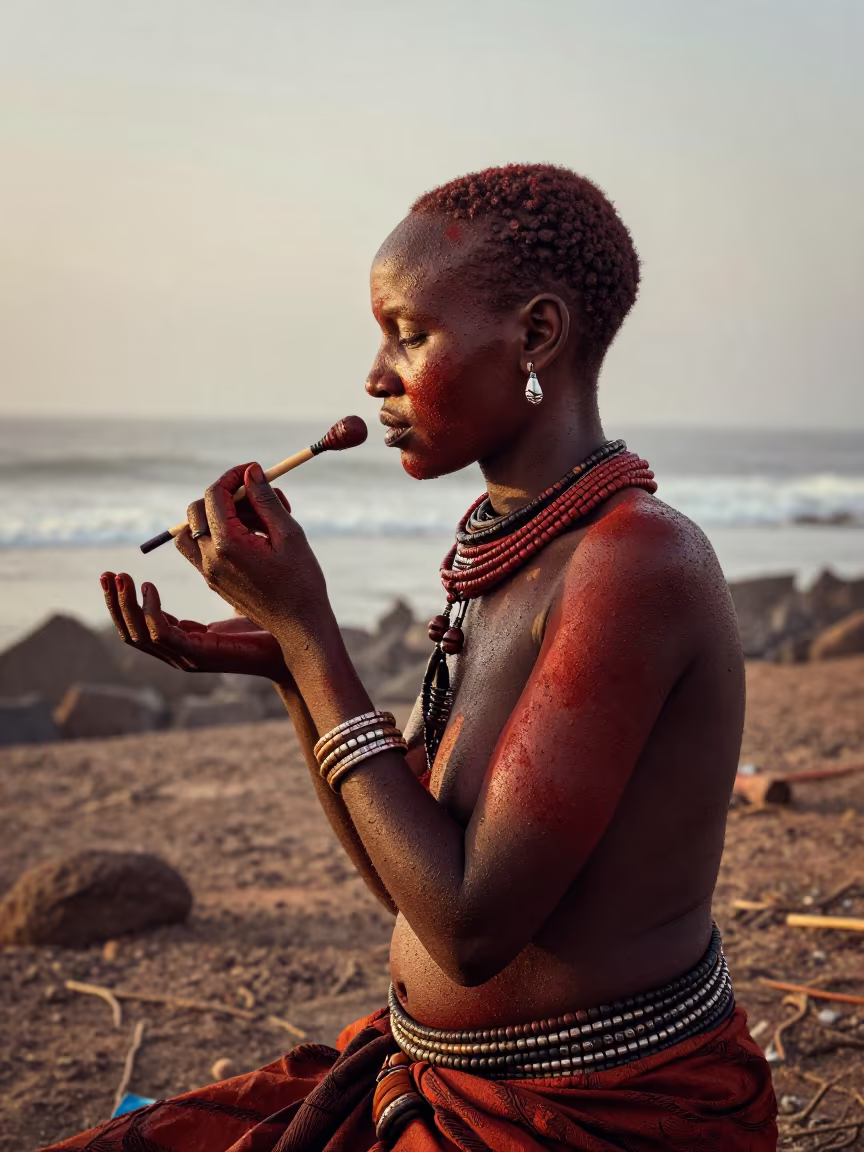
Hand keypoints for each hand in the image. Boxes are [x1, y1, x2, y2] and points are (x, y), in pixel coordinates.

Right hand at [101, 571, 291, 679]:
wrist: (298, 644)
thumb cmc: (273, 619)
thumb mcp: (237, 592)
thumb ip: (218, 576)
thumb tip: (207, 544)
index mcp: (188, 639)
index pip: (143, 624)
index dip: (125, 600)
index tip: (117, 573)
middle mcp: (183, 651)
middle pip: (131, 632)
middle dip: (114, 603)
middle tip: (108, 574)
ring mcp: (189, 656)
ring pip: (139, 635)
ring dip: (124, 606)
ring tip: (121, 577)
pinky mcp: (199, 655)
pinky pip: (163, 635)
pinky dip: (150, 612)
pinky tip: (149, 588)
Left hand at [174, 462, 336, 665]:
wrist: (300, 628)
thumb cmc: (301, 583)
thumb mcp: (290, 535)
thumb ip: (266, 500)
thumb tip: (251, 472)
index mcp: (228, 545)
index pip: (215, 495)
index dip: (233, 476)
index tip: (253, 470)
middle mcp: (210, 559)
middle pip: (197, 509)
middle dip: (225, 495)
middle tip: (258, 498)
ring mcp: (208, 573)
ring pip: (192, 530)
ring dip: (216, 516)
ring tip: (256, 521)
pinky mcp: (213, 581)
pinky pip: (201, 548)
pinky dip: (218, 534)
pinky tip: (252, 539)